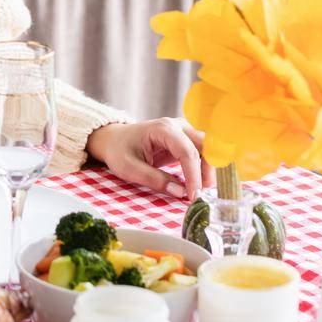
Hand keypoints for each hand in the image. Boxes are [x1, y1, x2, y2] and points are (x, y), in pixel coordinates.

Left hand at [85, 117, 214, 202]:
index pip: (186, 151)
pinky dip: (203, 167)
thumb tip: (181, 193)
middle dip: (206, 171)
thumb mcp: (129, 168)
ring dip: (207, 170)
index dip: (193, 175)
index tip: (193, 196)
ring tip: (200, 190)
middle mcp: (177, 126)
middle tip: (200, 194)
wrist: (114, 139)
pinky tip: (199, 183)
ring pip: (206, 149)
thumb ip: (155, 180)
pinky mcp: (184, 140)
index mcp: (162, 129)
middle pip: (203, 147)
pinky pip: (201, 152)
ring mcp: (182, 131)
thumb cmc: (119, 151)